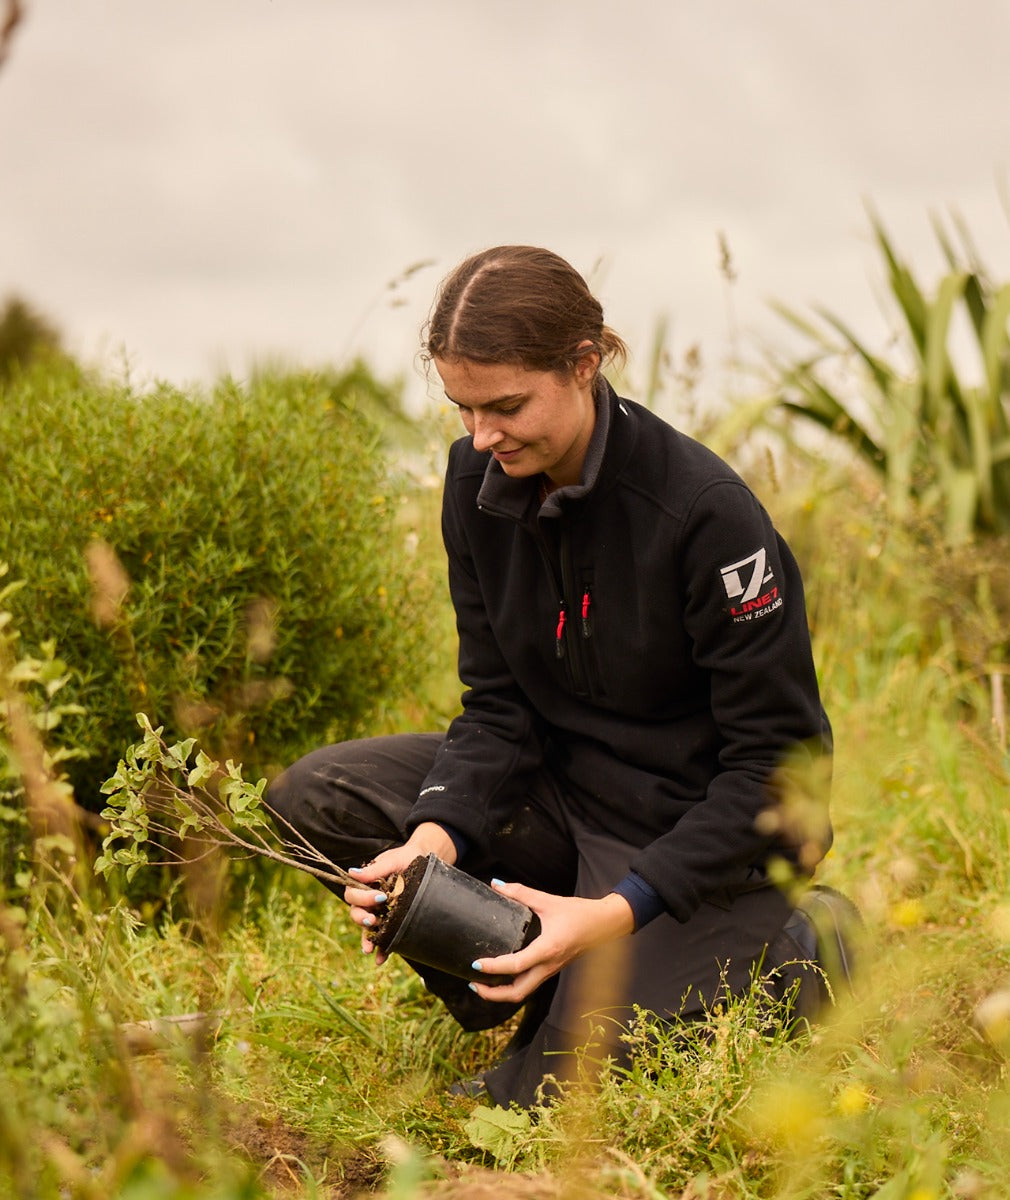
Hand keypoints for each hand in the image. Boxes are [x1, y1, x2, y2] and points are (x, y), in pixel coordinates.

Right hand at [343, 822, 457, 963]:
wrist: (426, 862)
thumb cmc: (407, 858)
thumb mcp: (392, 860)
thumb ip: (374, 869)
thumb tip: (352, 872)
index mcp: (365, 885)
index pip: (353, 895)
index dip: (362, 898)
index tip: (380, 897)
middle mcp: (369, 900)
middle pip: (356, 913)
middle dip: (361, 919)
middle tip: (372, 921)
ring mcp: (380, 912)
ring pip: (367, 929)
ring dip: (367, 939)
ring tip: (369, 949)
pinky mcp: (391, 922)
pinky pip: (383, 938)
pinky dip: (381, 950)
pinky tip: (381, 959)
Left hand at [467, 881, 634, 1003]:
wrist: (604, 925)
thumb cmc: (579, 913)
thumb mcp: (549, 901)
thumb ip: (521, 893)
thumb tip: (496, 884)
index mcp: (548, 948)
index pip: (516, 965)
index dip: (494, 967)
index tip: (476, 964)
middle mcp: (549, 965)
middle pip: (517, 992)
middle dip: (492, 994)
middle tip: (473, 983)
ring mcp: (551, 970)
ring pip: (523, 992)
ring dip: (501, 994)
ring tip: (482, 984)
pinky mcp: (552, 970)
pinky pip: (530, 985)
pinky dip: (513, 985)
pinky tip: (502, 976)